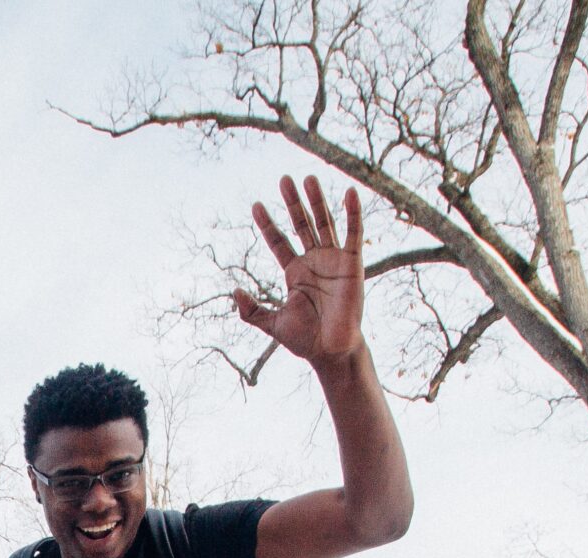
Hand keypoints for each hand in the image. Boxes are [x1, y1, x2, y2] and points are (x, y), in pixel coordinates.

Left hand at [233, 175, 364, 366]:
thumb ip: (251, 310)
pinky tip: (349, 193)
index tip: (256, 205)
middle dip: (292, 203)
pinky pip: (353, 234)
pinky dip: (352, 214)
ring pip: (323, 223)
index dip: (268, 224)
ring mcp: (333, 260)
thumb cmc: (305, 339)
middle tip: (284, 179)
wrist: (331, 350)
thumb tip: (234, 291)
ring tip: (308, 178)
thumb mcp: (272, 323)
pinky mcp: (352, 264)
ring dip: (317, 201)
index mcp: (295, 272)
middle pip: (301, 224)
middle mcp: (313, 261)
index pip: (279, 242)